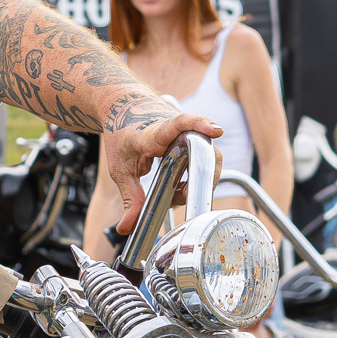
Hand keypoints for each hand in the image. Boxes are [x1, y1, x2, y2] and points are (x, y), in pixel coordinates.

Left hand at [102, 108, 223, 234]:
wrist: (124, 108)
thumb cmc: (122, 135)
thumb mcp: (120, 169)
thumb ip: (129, 198)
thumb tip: (127, 229)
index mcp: (154, 132)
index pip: (178, 124)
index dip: (199, 125)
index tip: (216, 129)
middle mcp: (176, 128)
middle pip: (203, 149)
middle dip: (200, 176)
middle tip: (184, 196)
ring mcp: (187, 131)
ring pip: (206, 157)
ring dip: (197, 180)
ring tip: (178, 194)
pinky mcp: (193, 137)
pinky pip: (203, 159)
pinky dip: (194, 177)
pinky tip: (181, 187)